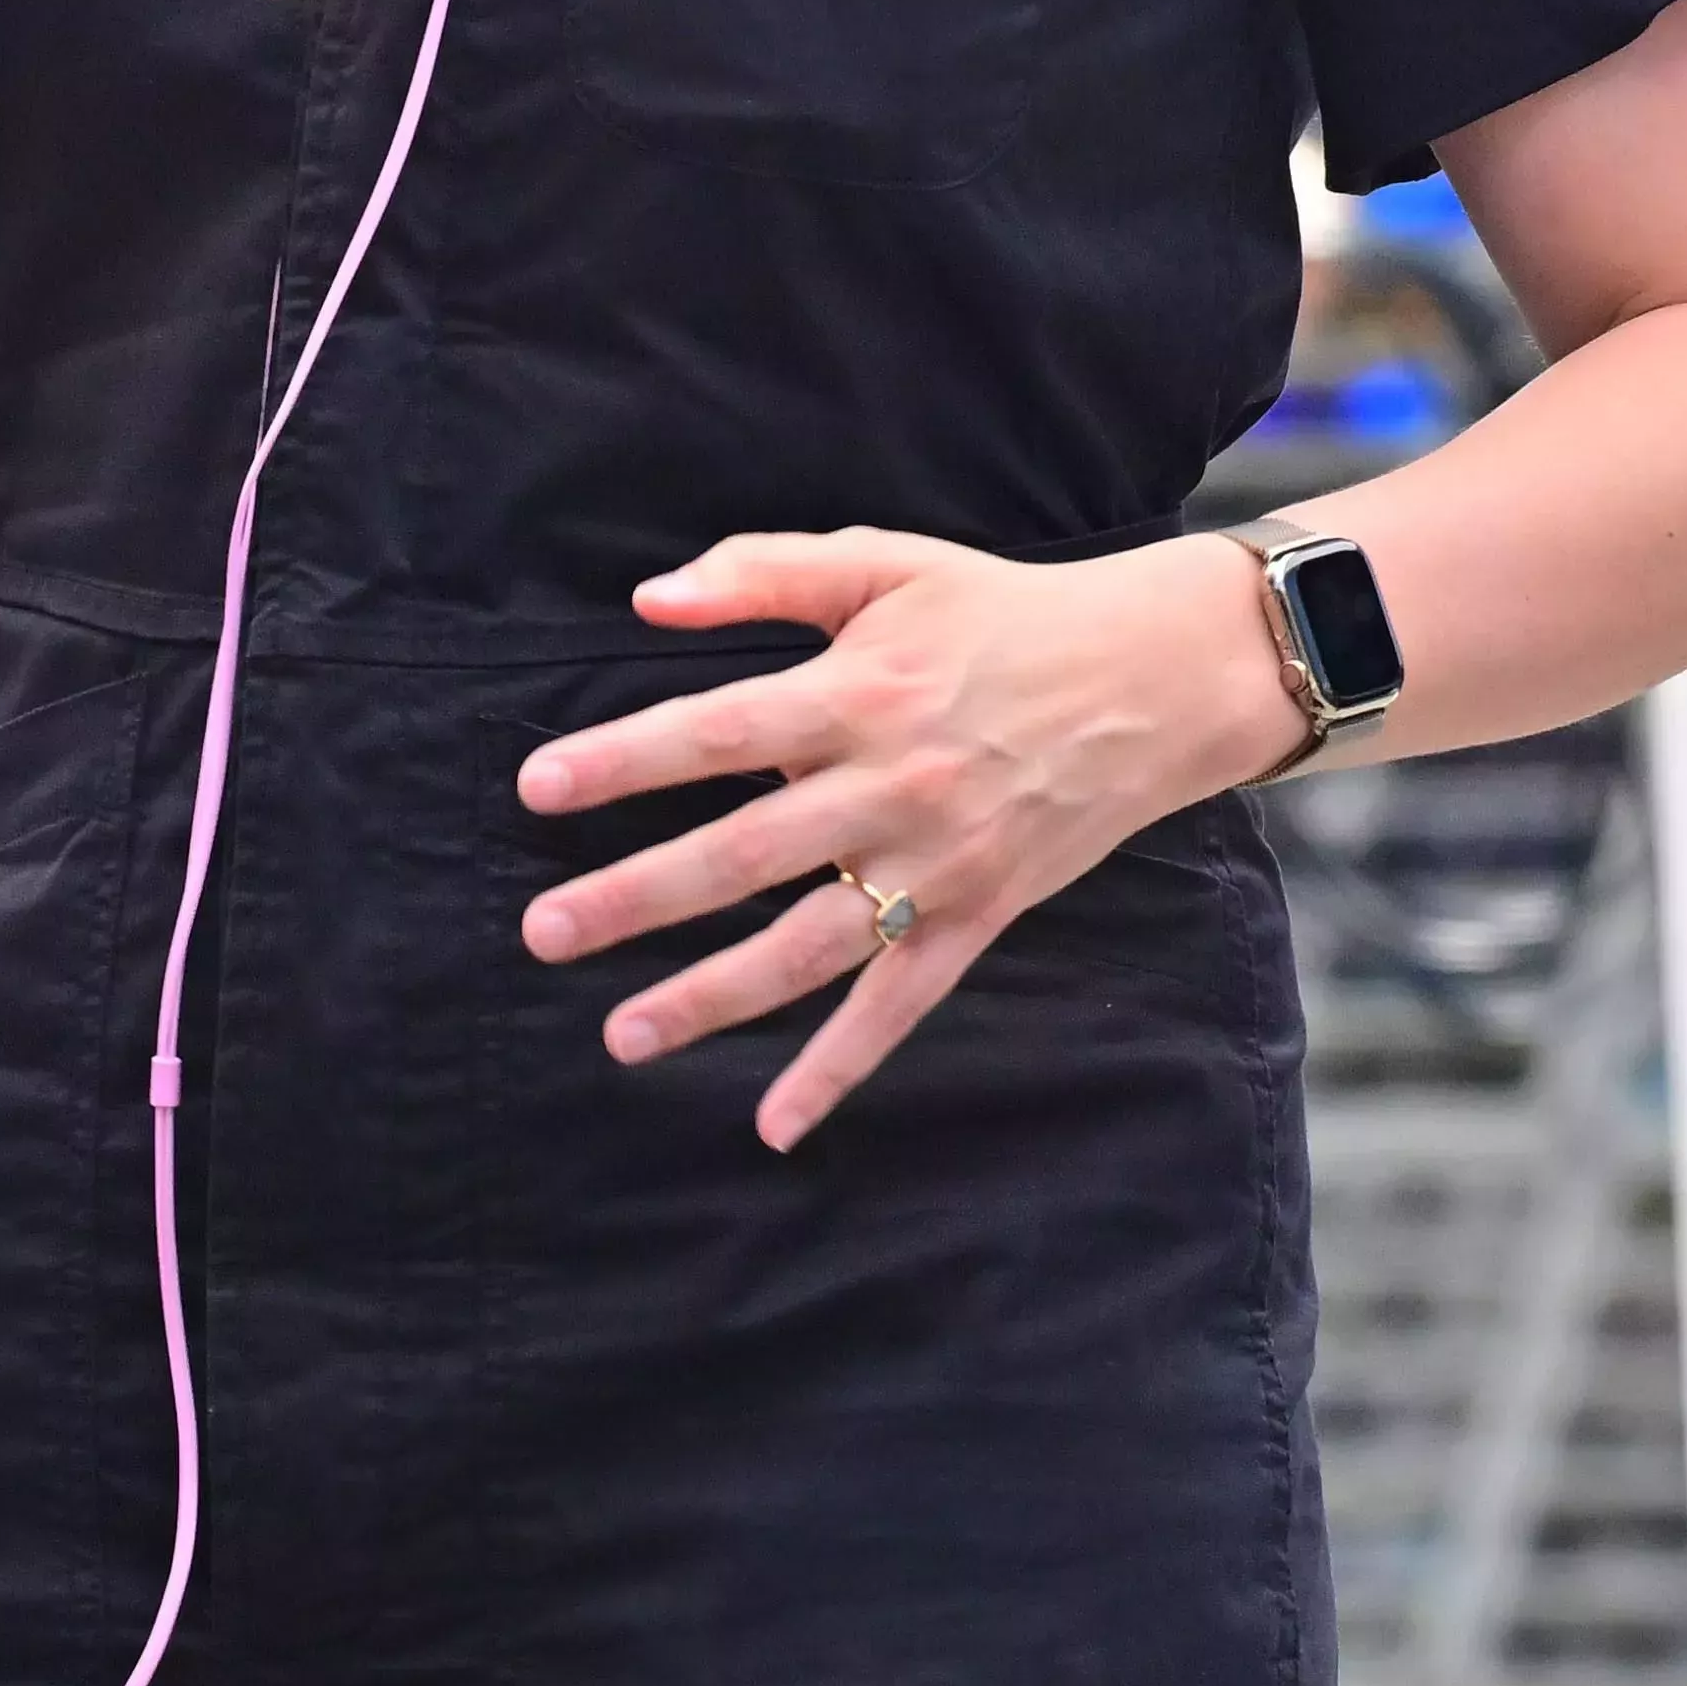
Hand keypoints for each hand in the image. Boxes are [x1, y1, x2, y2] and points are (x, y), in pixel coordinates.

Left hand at [514, 528, 1307, 1150]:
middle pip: (744, 853)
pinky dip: (838, 1067)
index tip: (536, 787)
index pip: (714, 732)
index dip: (622, 760)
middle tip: (542, 931)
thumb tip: (650, 599)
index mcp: (858, 692)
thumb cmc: (997, 612)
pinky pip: (899, 1006)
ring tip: (619, 1034)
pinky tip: (774, 1122)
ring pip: (808, 947)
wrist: (1150, 679)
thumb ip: (761, 571)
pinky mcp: (977, 919)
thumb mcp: (882, 563)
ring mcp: (938, 864)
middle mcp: (892, 786)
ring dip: (710, 996)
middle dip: (636, 897)